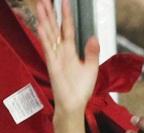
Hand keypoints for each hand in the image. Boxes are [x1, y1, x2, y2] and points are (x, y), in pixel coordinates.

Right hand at [35, 0, 98, 114]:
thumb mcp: (91, 68)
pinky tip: (41, 25)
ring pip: (49, 34)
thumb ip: (92, 52)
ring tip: (41, 5)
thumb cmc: (81, 89)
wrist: (74, 104)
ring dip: (45, 20)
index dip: (67, 16)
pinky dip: (44, 37)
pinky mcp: (52, 64)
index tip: (65, 2)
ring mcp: (55, 57)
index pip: (68, 29)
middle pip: (55, 28)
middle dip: (51, 13)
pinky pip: (48, 48)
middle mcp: (62, 52)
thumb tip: (94, 37)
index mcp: (71, 51)